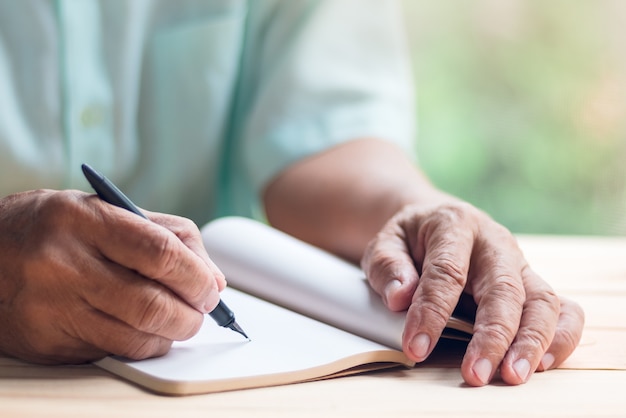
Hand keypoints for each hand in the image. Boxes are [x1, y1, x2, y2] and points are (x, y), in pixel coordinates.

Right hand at [0, 189, 225, 363]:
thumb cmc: (54, 228)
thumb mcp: (105, 210)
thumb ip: (166, 235)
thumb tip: (214, 280)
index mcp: (83, 220)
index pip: (161, 252)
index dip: (197, 276)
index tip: (210, 288)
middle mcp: (63, 264)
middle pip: (152, 304)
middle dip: (191, 315)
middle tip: (199, 311)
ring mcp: (52, 307)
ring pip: (136, 337)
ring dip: (170, 335)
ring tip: (175, 321)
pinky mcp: (47, 342)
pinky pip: (112, 352)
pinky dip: (140, 345)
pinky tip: (141, 330)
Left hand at [361, 201, 583, 385]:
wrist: (438, 220)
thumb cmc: (412, 237)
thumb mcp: (387, 240)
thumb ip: (388, 265)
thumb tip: (399, 297)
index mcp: (455, 225)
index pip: (447, 271)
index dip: (432, 311)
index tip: (416, 347)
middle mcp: (495, 244)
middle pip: (504, 288)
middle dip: (492, 335)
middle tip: (475, 374)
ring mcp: (520, 264)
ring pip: (542, 300)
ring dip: (531, 341)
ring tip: (512, 376)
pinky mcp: (533, 284)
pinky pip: (564, 308)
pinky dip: (561, 337)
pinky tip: (542, 365)